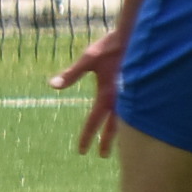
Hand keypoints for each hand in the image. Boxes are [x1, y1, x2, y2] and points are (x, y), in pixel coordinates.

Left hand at [50, 25, 127, 154]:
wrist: (137, 35)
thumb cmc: (111, 46)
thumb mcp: (89, 58)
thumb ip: (71, 74)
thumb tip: (52, 85)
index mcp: (107, 95)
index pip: (94, 122)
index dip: (87, 137)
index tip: (82, 151)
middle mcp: (122, 99)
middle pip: (113, 127)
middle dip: (106, 142)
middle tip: (102, 155)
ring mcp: (132, 95)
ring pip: (127, 121)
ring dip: (121, 133)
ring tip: (120, 143)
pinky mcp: (139, 89)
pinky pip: (136, 110)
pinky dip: (132, 120)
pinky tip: (132, 123)